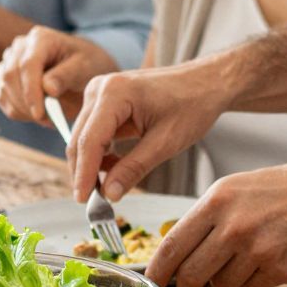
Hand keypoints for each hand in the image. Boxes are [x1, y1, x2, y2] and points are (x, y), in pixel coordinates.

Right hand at [0, 27, 118, 124]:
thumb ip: (66, 76)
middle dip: (26, 103)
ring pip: (4, 88)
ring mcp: (9, 60)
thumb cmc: (86, 65)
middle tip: (47, 121)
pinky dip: (17, 111)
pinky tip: (36, 115)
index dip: (31, 91)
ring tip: (48, 119)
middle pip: (10, 76)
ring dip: (23, 109)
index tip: (40, 113)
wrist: (82, 68)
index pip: (27, 65)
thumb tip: (48, 88)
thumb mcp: (84, 68)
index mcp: (41, 38)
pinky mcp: (4, 77)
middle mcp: (20, 46)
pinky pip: (2, 98)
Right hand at [66, 61, 232, 202]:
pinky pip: (93, 132)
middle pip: (80, 140)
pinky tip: (115, 168)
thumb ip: (133, 168)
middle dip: (85, 173)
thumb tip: (109, 194)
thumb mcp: (165, 142)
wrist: (206, 83)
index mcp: (114, 93)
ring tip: (109, 187)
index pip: (89, 141)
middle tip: (95, 203)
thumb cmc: (192, 105)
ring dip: (92, 165)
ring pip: (83, 138)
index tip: (82, 201)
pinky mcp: (104, 101)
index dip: (84, 174)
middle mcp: (100, 89)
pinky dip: (100, 154)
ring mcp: (100, 93)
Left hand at [147, 159, 286, 286]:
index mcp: (217, 200)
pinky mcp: (280, 268)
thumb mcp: (237, 188)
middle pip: (191, 274)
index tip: (151, 283)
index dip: (157, 271)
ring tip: (249, 256)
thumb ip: (207, 218)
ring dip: (228, 280)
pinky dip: (253, 282)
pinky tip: (269, 260)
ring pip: (222, 285)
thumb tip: (177, 253)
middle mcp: (233, 225)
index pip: (172, 245)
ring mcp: (257, 249)